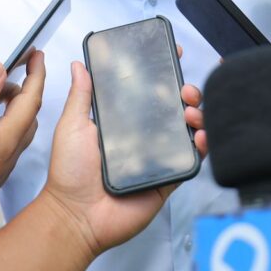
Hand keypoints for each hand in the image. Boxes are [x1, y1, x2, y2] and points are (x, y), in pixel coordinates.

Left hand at [38, 61, 197, 257]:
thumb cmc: (69, 173)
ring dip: (197, 115)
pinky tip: (199, 136)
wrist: (76, 215)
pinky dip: (201, 146)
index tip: (174, 55)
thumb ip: (80, 95)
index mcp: (122, 121)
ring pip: (187, 130)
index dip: (163, 74)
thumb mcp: (72, 125)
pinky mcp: (167, 178)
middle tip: (185, 89)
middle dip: (187, 92)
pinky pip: (190, 160)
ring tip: (190, 111)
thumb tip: (79, 65)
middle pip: (174, 108)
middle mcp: (143, 137)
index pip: (148, 92)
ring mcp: (157, 157)